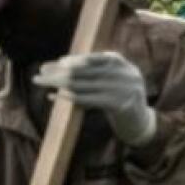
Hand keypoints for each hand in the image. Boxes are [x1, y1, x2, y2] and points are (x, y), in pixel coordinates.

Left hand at [33, 52, 156, 145]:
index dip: (76, 59)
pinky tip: (55, 95)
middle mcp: (125, 74)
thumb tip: (64, 66)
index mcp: (123, 64)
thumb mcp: (115, 83)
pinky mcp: (120, 105)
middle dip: (60, 71)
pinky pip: (90, 99)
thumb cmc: (122, 102)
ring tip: (42, 82)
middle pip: (86, 70)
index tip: (58, 62)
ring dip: (59, 83)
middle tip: (41, 72)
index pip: (96, 58)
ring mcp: (124, 89)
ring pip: (85, 84)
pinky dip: (70, 97)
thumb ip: (97, 73)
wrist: (143, 126)